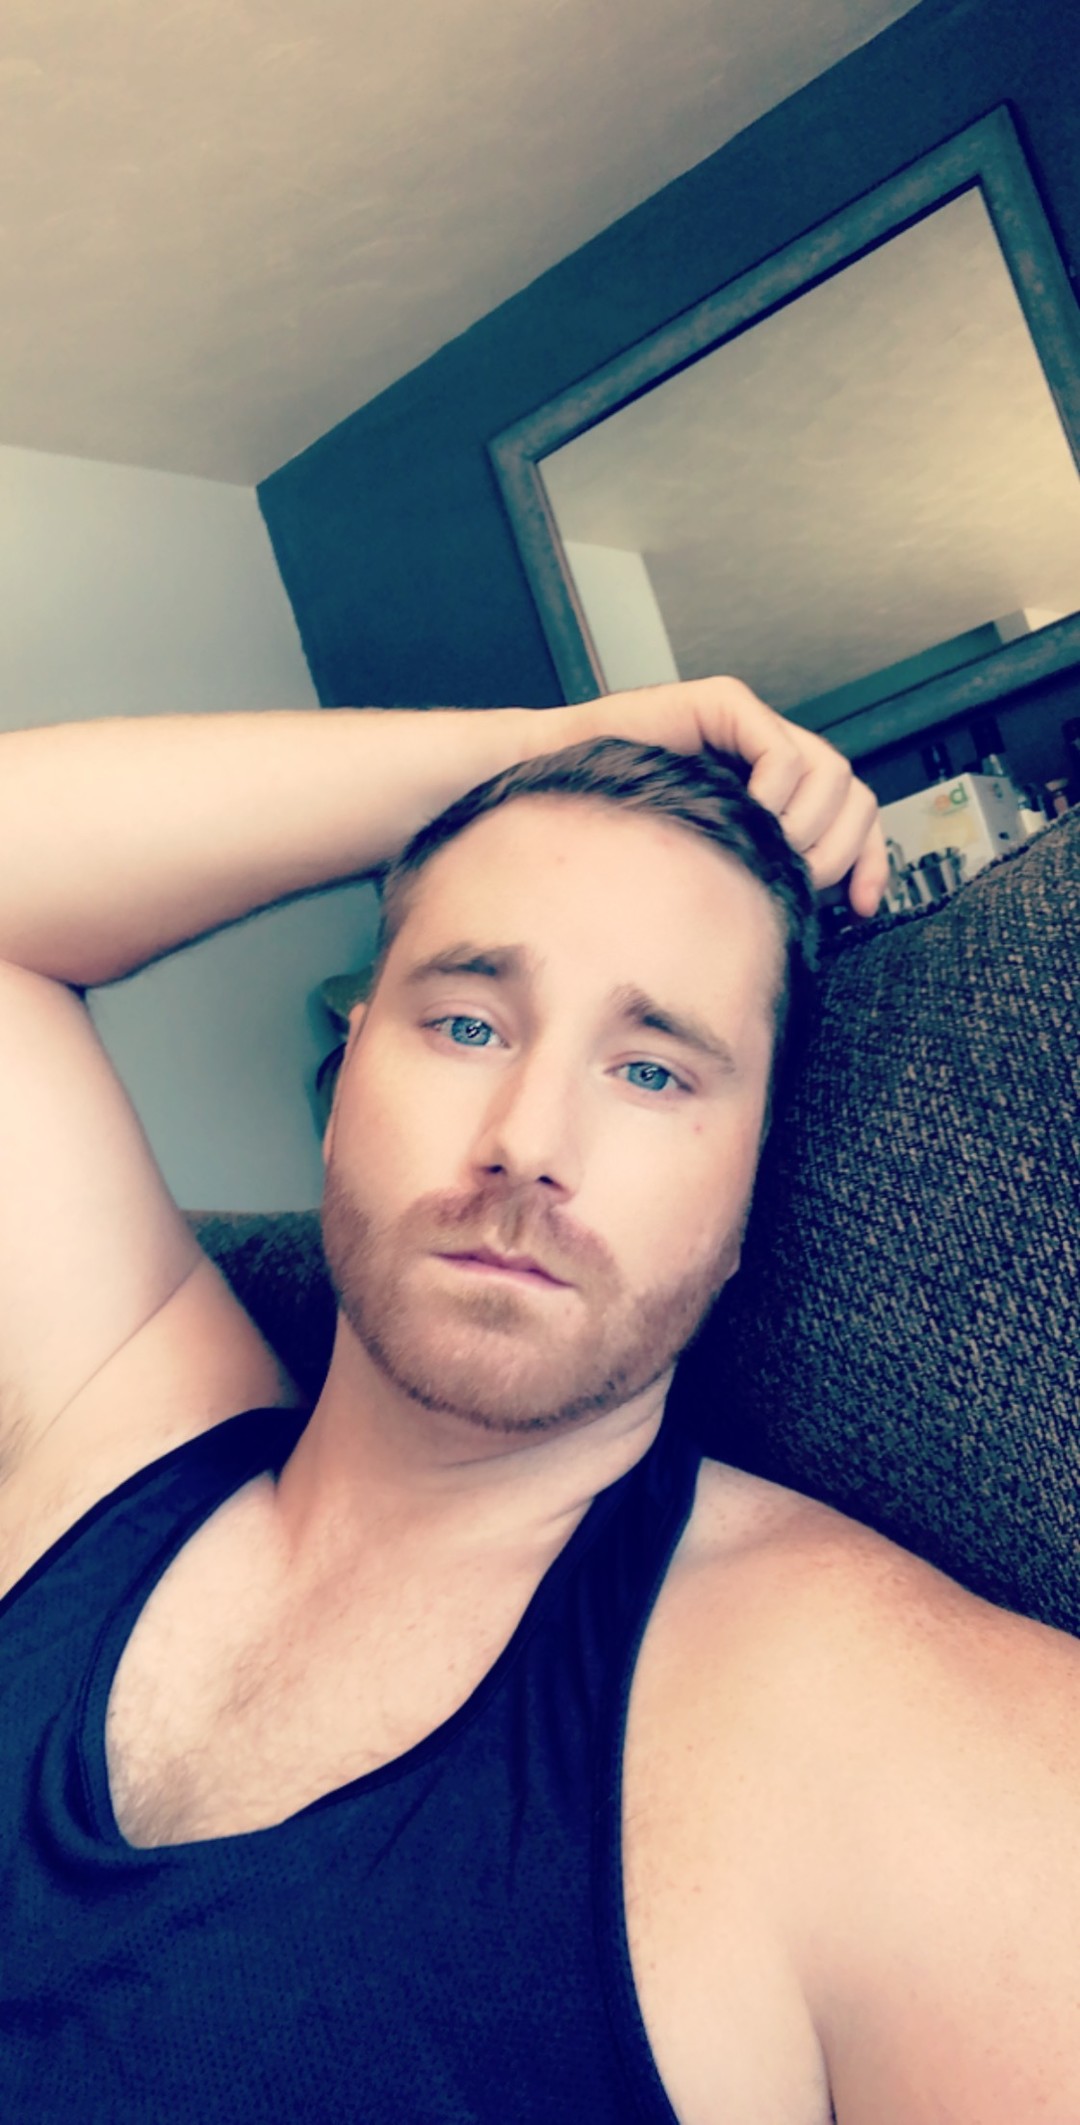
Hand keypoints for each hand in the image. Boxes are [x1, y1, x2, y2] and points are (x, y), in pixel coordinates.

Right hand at [549, 676, 887, 917]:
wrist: (553, 797)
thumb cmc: (619, 835)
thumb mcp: (710, 870)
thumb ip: (759, 878)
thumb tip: (814, 915)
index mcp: (775, 793)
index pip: (852, 818)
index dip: (870, 861)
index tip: (864, 908)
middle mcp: (770, 755)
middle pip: (854, 794)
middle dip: (841, 849)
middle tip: (801, 882)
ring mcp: (750, 726)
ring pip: (831, 771)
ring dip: (809, 825)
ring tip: (766, 852)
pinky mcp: (724, 705)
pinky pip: (781, 751)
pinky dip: (776, 793)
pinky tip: (744, 818)